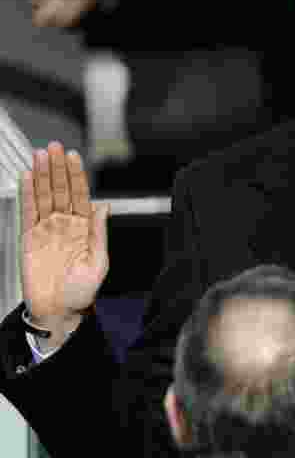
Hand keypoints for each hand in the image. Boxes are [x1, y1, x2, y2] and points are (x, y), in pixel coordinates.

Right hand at [21, 143, 109, 347]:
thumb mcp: (99, 261)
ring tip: (40, 155)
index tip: (73, 156)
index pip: (79, 195)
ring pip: (43, 196)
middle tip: (54, 147)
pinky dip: (27, 194)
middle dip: (57, 168)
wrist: (60, 310)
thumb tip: (104, 207)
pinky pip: (27, 212)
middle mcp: (65, 225)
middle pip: (60, 190)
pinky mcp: (30, 238)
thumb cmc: (82, 291)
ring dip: (42, 175)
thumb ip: (99, 233)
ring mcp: (46, 230)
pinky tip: (27, 178)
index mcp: (84, 228)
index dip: (76, 175)